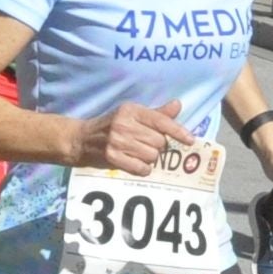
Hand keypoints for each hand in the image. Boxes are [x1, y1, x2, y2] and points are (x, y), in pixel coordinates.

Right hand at [77, 100, 200, 173]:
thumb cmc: (111, 126)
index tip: (190, 140)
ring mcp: (117, 141)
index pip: (161, 121)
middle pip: (159, 142)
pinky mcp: (112, 157)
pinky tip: (134, 162)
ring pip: (152, 156)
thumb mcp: (131, 115)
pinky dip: (142, 168)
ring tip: (138, 153)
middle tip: (145, 145)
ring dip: (150, 158)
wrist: (82, 139)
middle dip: (158, 146)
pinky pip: (142, 168)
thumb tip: (177, 104)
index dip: (178, 131)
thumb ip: (156, 113)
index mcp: (131, 110)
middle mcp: (124, 124)